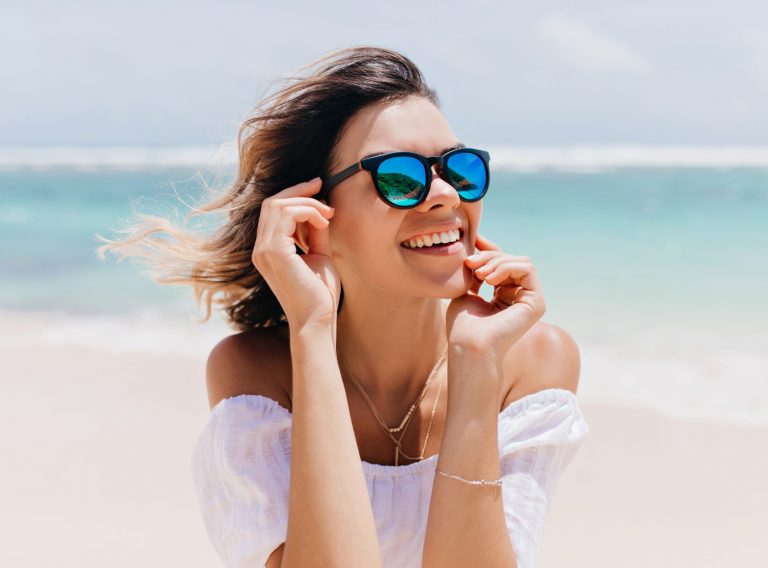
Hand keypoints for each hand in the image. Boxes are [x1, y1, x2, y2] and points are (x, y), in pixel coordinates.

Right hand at [251, 177, 339, 326]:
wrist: (318, 319)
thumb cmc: (320, 293)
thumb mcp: (319, 254)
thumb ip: (316, 232)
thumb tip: (321, 207)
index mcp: (267, 250)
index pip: (273, 210)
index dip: (294, 194)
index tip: (318, 187)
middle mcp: (260, 249)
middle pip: (272, 202)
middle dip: (299, 190)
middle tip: (322, 187)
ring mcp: (263, 250)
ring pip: (279, 204)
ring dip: (307, 202)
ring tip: (328, 214)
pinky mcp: (273, 252)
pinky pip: (287, 214)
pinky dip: (308, 211)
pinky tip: (324, 223)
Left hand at [446, 234, 545, 359]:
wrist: (469, 345)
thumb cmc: (462, 325)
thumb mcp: (466, 288)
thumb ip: (476, 269)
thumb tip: (478, 245)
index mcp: (504, 296)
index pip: (502, 263)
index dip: (489, 249)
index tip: (473, 239)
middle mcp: (520, 297)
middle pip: (511, 260)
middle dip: (489, 256)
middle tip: (469, 263)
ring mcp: (530, 300)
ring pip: (520, 261)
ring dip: (496, 261)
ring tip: (478, 274)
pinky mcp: (537, 303)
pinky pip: (527, 269)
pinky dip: (507, 268)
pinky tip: (489, 280)